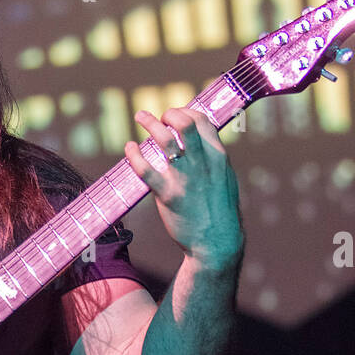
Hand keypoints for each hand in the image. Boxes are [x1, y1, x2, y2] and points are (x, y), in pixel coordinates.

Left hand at [125, 107, 243, 271]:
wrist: (218, 243)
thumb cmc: (220, 212)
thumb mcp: (225, 179)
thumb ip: (212, 159)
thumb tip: (200, 143)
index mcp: (218, 157)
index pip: (202, 120)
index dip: (185, 111)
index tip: (174, 116)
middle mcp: (202, 163)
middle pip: (185, 122)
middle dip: (169, 113)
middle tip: (159, 118)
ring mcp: (185, 178)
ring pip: (165, 139)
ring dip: (149, 123)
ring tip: (140, 116)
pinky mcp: (167, 194)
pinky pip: (145, 168)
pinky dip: (134, 154)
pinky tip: (129, 148)